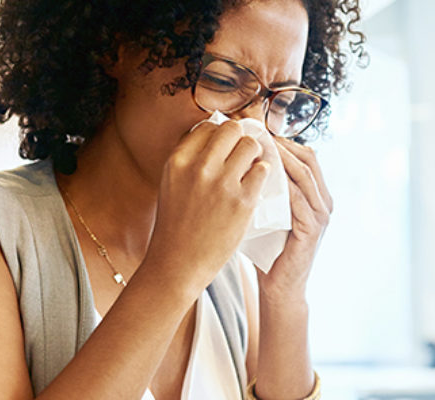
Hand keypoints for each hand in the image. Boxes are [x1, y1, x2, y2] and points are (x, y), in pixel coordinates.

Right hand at [145, 120, 270, 292]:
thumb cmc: (176, 225)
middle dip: (240, 138)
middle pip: (232, 129)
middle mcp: (200, 167)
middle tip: (243, 153)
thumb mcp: (172, 183)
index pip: (207, 126)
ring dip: (255, 154)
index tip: (225, 147)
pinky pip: (262, 171)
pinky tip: (255, 184)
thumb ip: (191, 159)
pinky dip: (262, 174)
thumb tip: (216, 134)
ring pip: (251, 146)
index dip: (220, 134)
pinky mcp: (242, 201)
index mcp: (178, 161)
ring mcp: (222, 184)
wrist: (178, 263)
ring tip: (251, 168)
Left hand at [261, 137, 332, 299]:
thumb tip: (240, 160)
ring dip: (281, 159)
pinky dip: (282, 185)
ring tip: (258, 149)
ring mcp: (321, 216)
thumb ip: (265, 189)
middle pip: (308, 159)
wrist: (280, 287)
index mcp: (317, 195)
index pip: (306, 156)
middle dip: (282, 144)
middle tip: (257, 134)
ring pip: (304, 176)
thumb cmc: (269, 250)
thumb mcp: (269, 212)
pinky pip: (298, 200)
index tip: (258, 131)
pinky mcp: (312, 230)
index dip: (284, 140)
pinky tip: (263, 177)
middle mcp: (324, 202)